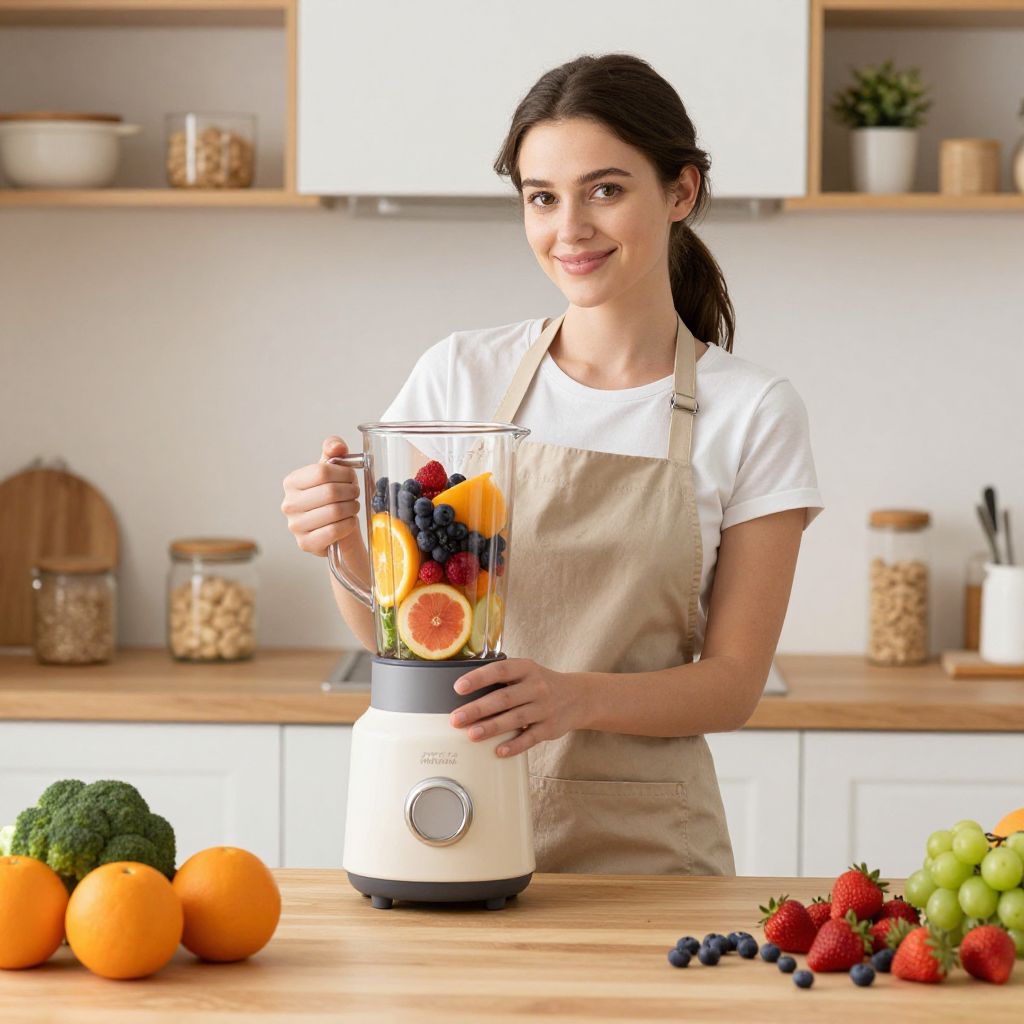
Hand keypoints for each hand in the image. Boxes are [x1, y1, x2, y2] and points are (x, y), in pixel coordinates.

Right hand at [281, 436, 361, 556]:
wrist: (336, 530)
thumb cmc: (334, 497)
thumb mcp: (333, 471)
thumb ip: (334, 451)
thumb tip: (337, 446)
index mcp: (291, 482)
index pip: (322, 472)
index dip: (344, 473)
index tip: (351, 478)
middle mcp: (288, 504)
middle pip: (330, 492)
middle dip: (351, 492)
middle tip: (354, 494)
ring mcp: (295, 526)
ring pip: (334, 512)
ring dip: (351, 508)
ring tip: (352, 507)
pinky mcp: (306, 544)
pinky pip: (334, 531)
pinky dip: (348, 524)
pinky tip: (349, 521)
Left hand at [448, 658, 583, 757]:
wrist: (578, 697)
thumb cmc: (540, 684)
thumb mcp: (526, 672)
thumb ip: (502, 678)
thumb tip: (465, 691)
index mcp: (526, 669)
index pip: (500, 670)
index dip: (479, 678)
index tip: (458, 688)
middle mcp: (536, 687)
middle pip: (504, 698)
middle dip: (478, 709)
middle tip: (456, 718)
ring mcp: (544, 708)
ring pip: (515, 719)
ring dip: (491, 728)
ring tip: (471, 735)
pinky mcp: (549, 729)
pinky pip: (530, 738)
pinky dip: (514, 746)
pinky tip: (499, 751)